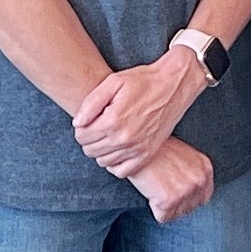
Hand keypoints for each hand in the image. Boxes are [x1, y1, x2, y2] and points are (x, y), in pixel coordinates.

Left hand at [73, 50, 208, 177]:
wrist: (173, 85)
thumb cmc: (143, 80)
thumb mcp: (113, 82)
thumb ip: (91, 103)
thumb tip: (77, 123)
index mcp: (113, 120)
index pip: (82, 136)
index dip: (80, 128)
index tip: (87, 120)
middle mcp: (124, 139)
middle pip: (90, 150)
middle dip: (88, 139)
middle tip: (96, 126)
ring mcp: (137, 149)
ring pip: (104, 162)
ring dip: (100, 150)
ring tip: (107, 135)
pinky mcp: (148, 154)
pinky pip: (123, 171)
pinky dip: (115, 163)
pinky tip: (116, 150)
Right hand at [126, 137, 215, 224]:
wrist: (138, 144)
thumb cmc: (157, 148)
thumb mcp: (184, 155)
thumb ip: (192, 172)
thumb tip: (190, 189)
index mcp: (205, 169)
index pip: (204, 197)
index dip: (188, 198)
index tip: (176, 191)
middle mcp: (199, 181)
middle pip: (190, 208)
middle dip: (176, 203)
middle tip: (162, 187)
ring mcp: (185, 191)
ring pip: (176, 214)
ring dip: (165, 206)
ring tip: (156, 186)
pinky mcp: (168, 200)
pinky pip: (162, 216)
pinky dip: (154, 208)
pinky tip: (151, 191)